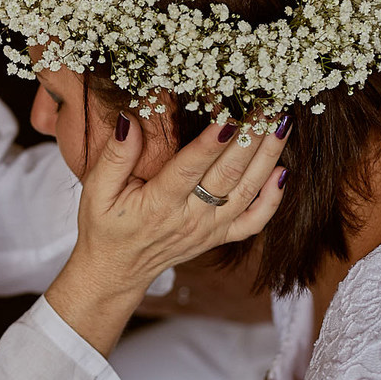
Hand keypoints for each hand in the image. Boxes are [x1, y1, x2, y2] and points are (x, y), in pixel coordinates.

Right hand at [46, 113, 287, 355]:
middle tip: (266, 107)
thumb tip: (129, 120)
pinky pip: (253, 222)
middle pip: (228, 175)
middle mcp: (190, 218)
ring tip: (281, 125)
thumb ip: (115, 156)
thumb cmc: (105, 227)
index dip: (211, 143)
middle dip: (250, 138)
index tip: (230, 116)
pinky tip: (283, 172)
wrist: (116, 272)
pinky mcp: (218, 237)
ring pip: (247, 192)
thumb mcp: (97, 190)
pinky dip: (273, 200)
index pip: (189, 169)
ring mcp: (209, 229)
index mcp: (158, 204)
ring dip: (268, 157)